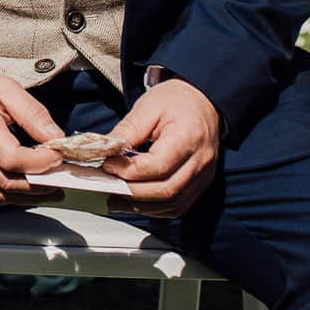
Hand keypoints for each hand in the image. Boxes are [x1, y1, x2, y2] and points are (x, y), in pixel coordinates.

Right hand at [0, 65, 64, 204]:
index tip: (58, 154)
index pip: (13, 159)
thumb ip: (33, 114)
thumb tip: (56, 138)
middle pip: (8, 182)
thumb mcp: (7, 89)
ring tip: (51, 189)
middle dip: (40, 184)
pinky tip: (28, 189)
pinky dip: (12, 195)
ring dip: (29, 196)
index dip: (40, 162)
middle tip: (61, 176)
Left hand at [101, 78, 220, 218]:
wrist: (203, 101)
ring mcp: (204, 175)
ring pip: (173, 204)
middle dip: (132, 193)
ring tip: (115, 199)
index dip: (129, 171)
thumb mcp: (147, 107)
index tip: (107, 166)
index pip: (157, 165)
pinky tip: (136, 202)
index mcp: (188, 137)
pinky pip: (178, 205)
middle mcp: (201, 161)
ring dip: (142, 206)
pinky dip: (155, 208)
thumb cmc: (177, 101)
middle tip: (107, 186)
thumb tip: (105, 153)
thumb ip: (127, 131)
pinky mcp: (200, 183)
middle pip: (166, 190)